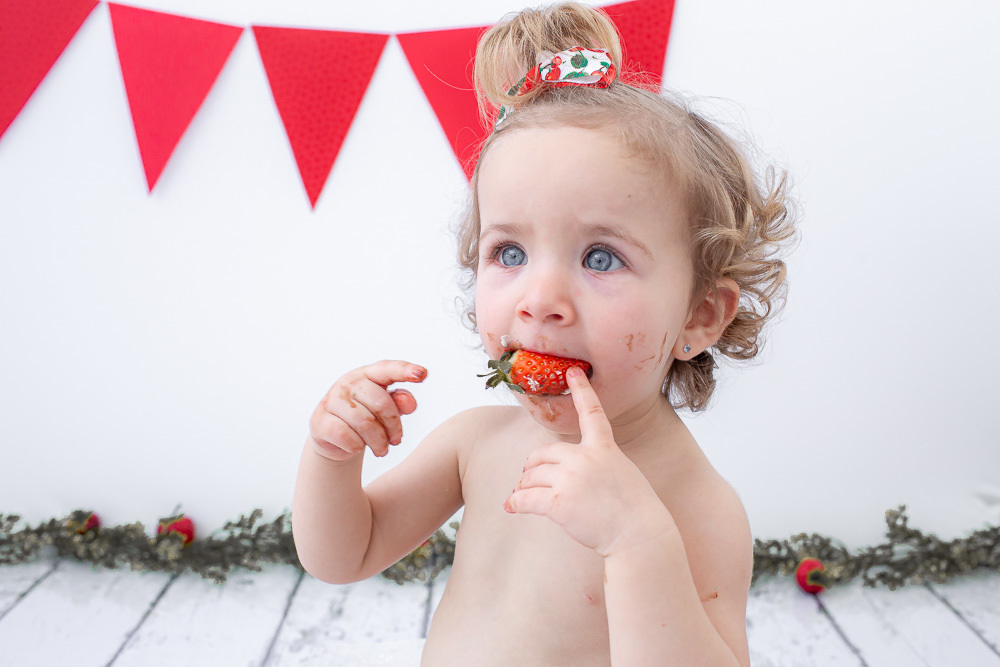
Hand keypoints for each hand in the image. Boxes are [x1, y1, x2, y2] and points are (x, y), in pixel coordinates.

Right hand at [308, 360, 425, 461]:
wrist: (335, 439)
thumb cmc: (367, 418)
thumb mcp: (386, 410)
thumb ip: (400, 402)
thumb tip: (410, 402)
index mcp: (367, 375)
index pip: (387, 369)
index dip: (405, 370)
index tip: (423, 374)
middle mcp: (348, 383)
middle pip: (380, 403)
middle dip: (394, 426)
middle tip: (397, 441)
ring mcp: (331, 400)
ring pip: (364, 423)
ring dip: (378, 442)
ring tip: (382, 449)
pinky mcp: (320, 421)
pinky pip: (346, 436)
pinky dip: (357, 446)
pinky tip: (359, 448)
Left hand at [504, 366, 672, 556]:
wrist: (639, 535)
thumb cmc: (634, 510)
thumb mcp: (621, 473)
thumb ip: (596, 463)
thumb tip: (561, 472)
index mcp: (604, 448)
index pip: (592, 413)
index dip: (582, 390)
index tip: (573, 372)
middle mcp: (585, 458)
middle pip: (543, 454)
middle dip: (531, 466)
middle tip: (527, 477)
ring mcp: (571, 479)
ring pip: (531, 477)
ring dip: (524, 486)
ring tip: (521, 495)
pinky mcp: (559, 502)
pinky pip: (526, 498)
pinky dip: (515, 502)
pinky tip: (511, 506)